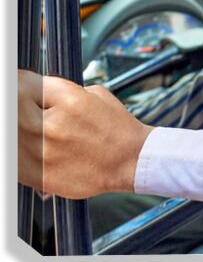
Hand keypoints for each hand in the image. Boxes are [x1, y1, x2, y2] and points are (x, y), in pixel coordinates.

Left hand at [18, 70, 152, 198]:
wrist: (132, 160)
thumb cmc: (114, 127)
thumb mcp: (94, 94)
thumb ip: (59, 89)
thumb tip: (31, 89)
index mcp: (69, 101)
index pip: (21, 84)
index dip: (20, 84)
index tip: (22, 88)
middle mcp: (53, 127)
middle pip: (10, 110)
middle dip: (18, 107)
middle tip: (29, 109)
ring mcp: (43, 154)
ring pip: (10, 136)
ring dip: (18, 130)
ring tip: (37, 129)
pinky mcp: (39, 177)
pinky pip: (13, 160)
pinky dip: (18, 151)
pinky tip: (34, 147)